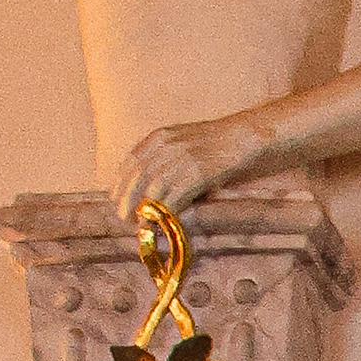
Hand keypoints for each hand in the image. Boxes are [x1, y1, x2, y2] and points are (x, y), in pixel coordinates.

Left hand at [114, 107, 279, 217]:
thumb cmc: (216, 143)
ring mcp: (181, 159)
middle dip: (127, 200)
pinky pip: (175, 196)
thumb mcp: (184, 142)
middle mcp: (166, 146)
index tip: (116, 200)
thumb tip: (152, 186)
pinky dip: (167, 211)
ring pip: (153, 188)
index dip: (120, 183)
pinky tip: (163, 222)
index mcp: (159, 137)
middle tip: (123, 218)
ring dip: (145, 210)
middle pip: (137, 176)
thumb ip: (166, 158)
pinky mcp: (198, 173)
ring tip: (141, 225)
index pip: (130, 161)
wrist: (244, 136)